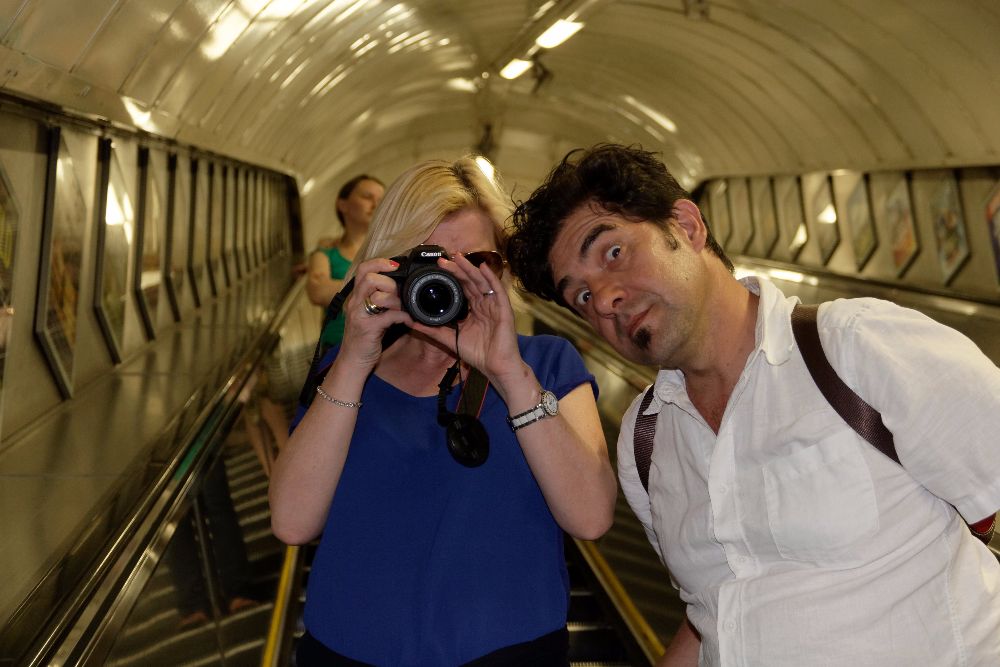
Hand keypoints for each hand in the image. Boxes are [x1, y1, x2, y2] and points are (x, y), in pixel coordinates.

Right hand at [339, 257, 413, 368]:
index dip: (379, 262)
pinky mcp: (368, 329)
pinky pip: (389, 316)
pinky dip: (403, 316)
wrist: (353, 362)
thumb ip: (380, 300)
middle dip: (390, 281)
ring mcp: (359, 315)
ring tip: (406, 305)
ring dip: (396, 298)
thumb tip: (400, 289)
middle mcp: (354, 303)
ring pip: (377, 294)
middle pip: (369, 277)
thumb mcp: (369, 315)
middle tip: (401, 292)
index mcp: (356, 297)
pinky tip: (410, 320)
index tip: (395, 265)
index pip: (363, 269)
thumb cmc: (364, 338)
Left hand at [410, 254, 524, 384]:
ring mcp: (494, 306)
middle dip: (458, 269)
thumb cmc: (478, 354)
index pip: (463, 288)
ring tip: (458, 257)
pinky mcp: (504, 310)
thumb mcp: (451, 339)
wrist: (495, 368)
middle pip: (470, 282)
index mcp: (474, 310)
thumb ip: (433, 330)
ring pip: (482, 282)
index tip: (439, 267)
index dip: (452, 276)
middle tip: (443, 259)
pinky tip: (483, 268)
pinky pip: (498, 291)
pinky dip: (491, 279)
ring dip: (470, 269)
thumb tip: (412, 323)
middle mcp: (484, 305)